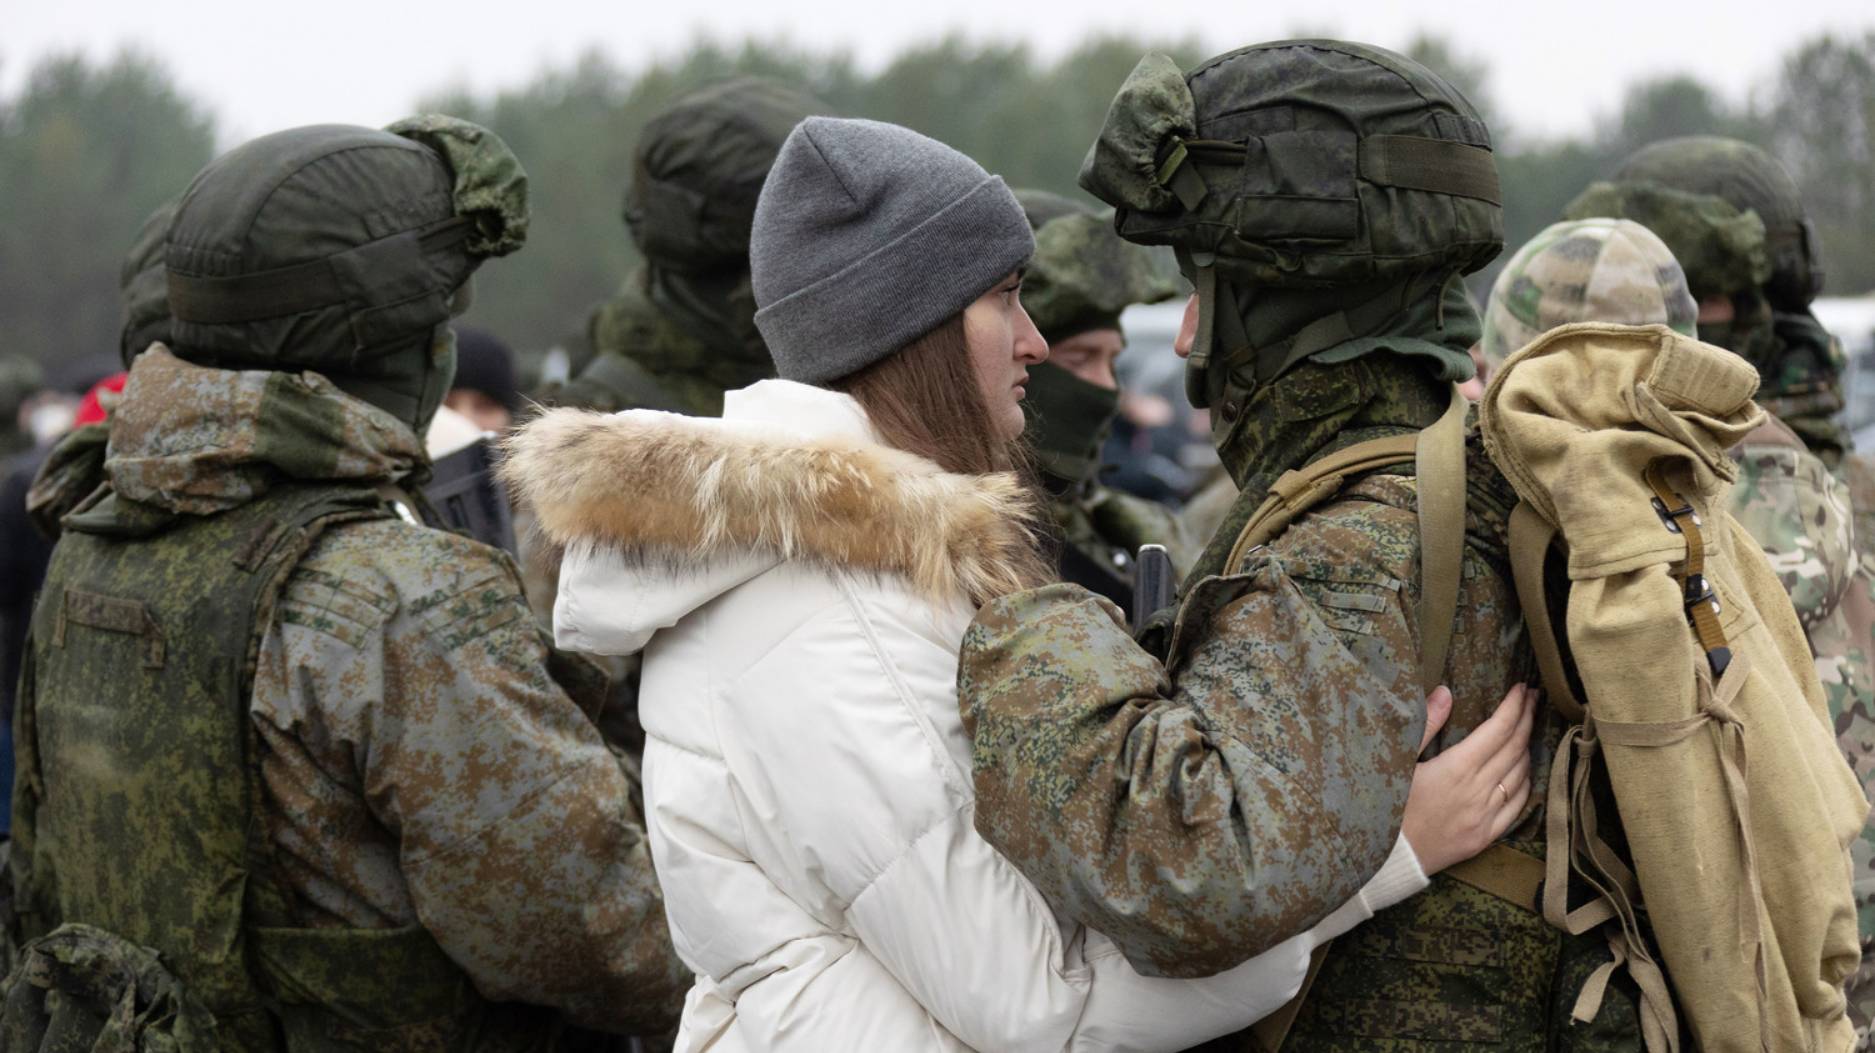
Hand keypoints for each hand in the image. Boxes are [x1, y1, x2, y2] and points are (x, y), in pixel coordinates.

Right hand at [1401, 683, 1536, 874]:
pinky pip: (1517, 806)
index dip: (1515, 706)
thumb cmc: (1385, 805)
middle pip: (1514, 748)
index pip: (1498, 730)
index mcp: (1456, 768)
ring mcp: (1485, 815)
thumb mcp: (1399, 761)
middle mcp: (1477, 791)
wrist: (1386, 858)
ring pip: (1520, 775)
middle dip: (1527, 719)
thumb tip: (1445, 692)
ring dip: (1528, 748)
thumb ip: (1425, 725)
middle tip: (1534, 698)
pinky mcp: (1486, 836)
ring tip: (1529, 729)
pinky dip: (1525, 782)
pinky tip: (1524, 770)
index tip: (1523, 688)